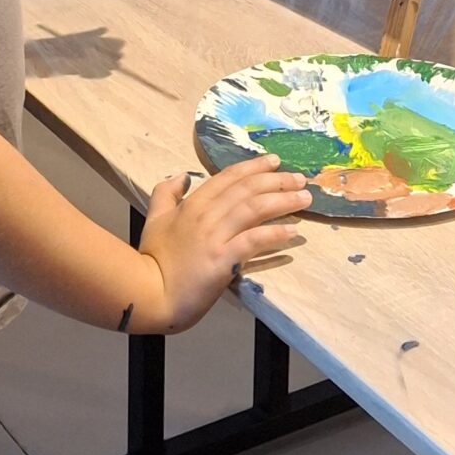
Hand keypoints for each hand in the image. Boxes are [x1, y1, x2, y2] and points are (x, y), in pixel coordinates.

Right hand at [133, 159, 312, 332]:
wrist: (149, 293)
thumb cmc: (153, 259)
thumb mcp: (154, 218)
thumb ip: (165, 193)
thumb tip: (182, 176)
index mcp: (192, 204)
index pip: (228, 177)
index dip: (253, 167)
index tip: (274, 161)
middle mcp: (206, 215)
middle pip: (247, 189)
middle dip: (276, 180)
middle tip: (299, 177)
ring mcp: (215, 237)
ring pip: (254, 209)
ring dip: (283, 201)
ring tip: (305, 198)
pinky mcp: (224, 259)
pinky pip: (254, 241)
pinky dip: (275, 234)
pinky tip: (292, 231)